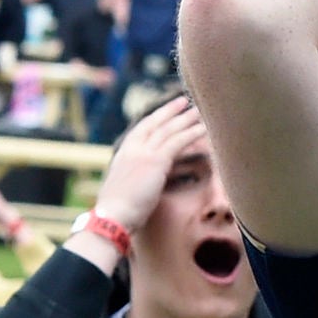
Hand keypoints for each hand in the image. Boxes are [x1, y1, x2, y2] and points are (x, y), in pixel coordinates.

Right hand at [95, 96, 203, 232]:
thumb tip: (145, 182)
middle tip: (184, 101)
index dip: (154, 119)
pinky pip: (178, 141)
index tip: (165, 112)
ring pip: (169, 129)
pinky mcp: (156, 161)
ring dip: (186, 118)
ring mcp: (143, 153)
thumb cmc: (118, 212)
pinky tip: (204, 128)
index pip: (141, 130)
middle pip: (154, 123)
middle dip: (170, 111)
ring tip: (201, 110)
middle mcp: (132, 149)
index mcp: (123, 154)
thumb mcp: (125, 189)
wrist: (113, 216)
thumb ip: (135, 180)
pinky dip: (192, 133)